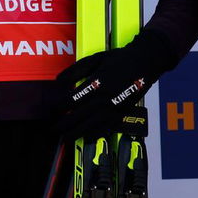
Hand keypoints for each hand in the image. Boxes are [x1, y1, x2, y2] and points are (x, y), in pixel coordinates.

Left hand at [53, 30, 174, 138]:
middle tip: (53, 129)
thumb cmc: (119, 59)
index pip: (71, 100)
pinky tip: (85, 138)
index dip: (59, 107)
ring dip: (75, 133)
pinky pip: (105, 128)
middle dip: (63, 124)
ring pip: (90, 126)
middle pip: (78, 116)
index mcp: (95, 83)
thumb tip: (58, 80)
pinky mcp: (121, 114)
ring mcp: (113, 108)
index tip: (53, 109)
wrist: (144, 63)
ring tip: (65, 138)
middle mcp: (104, 98)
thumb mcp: (95, 59)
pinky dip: (94, 135)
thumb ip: (75, 70)